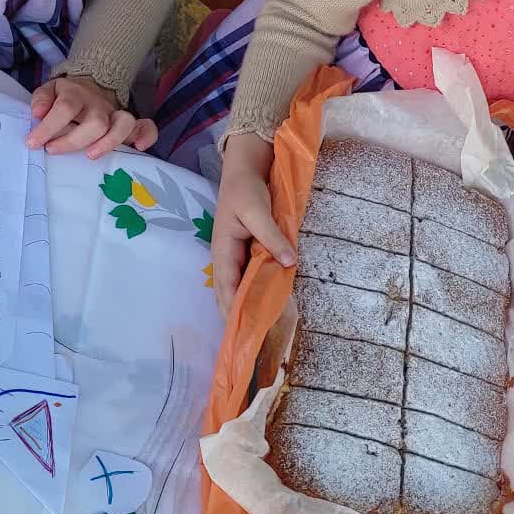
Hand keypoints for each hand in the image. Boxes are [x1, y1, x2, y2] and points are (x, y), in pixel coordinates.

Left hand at [27, 76, 157, 158]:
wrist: (91, 85)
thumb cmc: (65, 96)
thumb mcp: (49, 90)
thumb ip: (41, 100)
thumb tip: (37, 113)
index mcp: (75, 94)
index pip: (65, 109)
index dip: (48, 127)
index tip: (33, 143)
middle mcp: (98, 104)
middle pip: (95, 122)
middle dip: (74, 140)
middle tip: (54, 150)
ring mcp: (115, 113)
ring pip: (122, 124)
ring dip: (109, 142)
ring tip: (91, 156)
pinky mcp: (129, 123)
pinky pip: (145, 126)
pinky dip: (146, 136)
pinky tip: (139, 148)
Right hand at [213, 133, 294, 319]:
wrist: (243, 171)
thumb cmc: (246, 191)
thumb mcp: (258, 211)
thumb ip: (272, 237)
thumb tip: (290, 262)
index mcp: (223, 251)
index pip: (227, 288)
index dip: (233, 310)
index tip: (242, 331)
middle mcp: (225, 259)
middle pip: (226, 295)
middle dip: (235, 317)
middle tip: (250, 341)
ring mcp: (234, 258)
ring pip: (236, 290)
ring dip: (243, 308)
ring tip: (256, 331)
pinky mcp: (244, 254)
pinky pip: (247, 279)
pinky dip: (252, 294)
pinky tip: (264, 305)